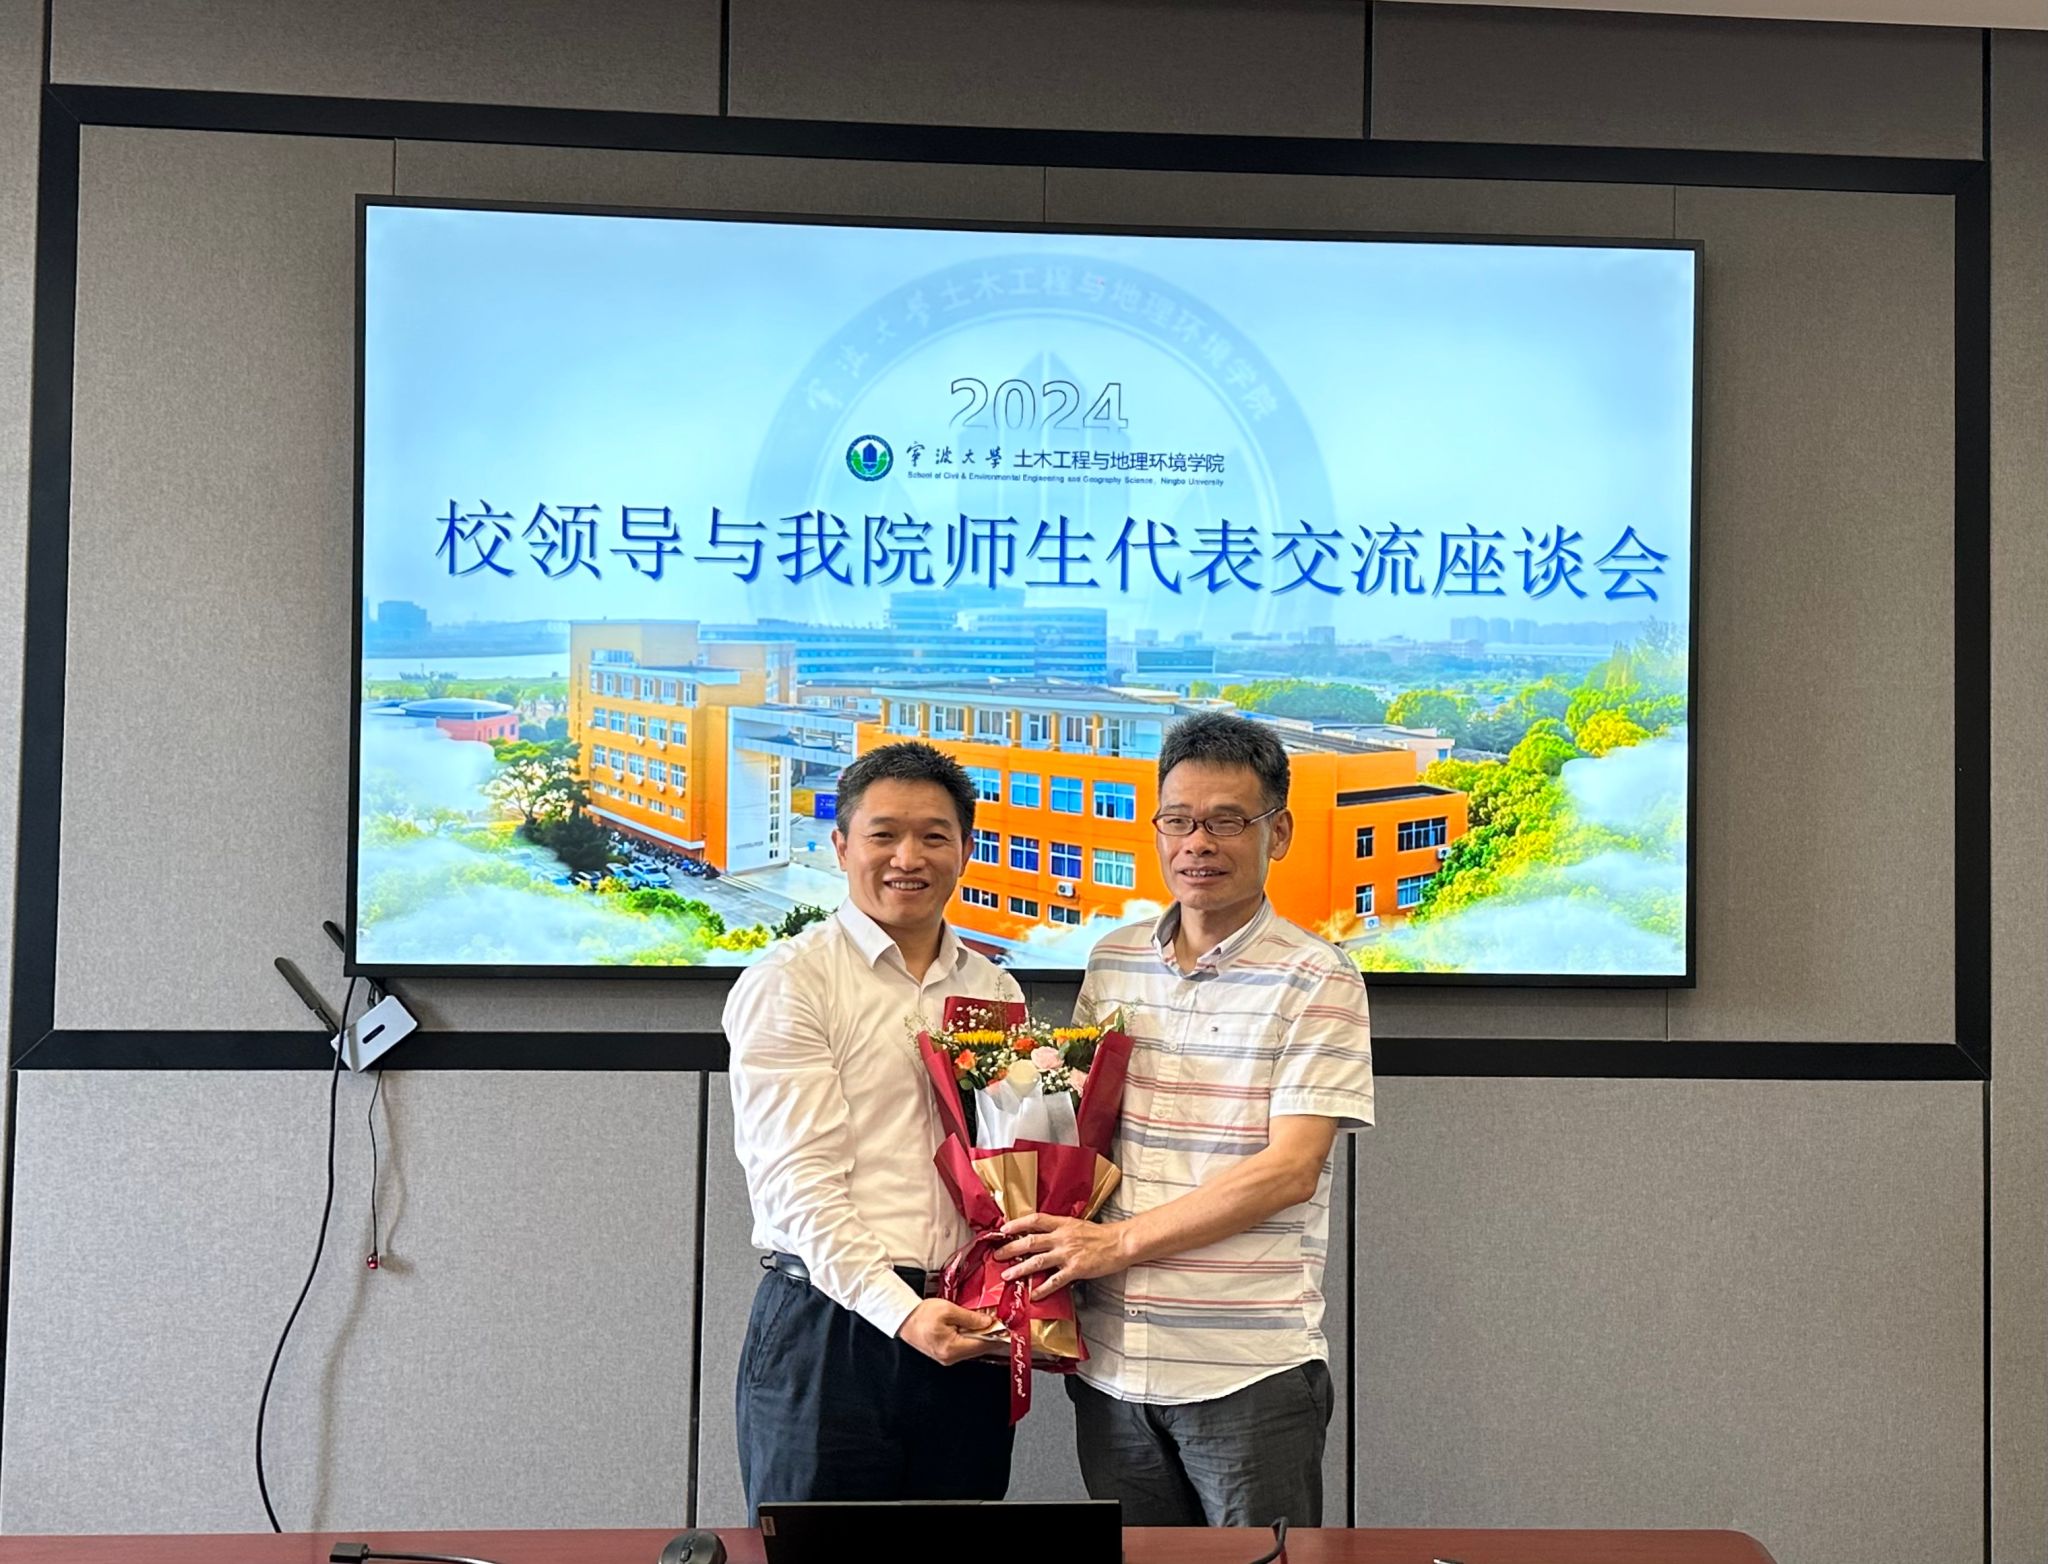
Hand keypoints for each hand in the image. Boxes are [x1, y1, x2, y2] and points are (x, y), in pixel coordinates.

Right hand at [897, 1298, 1005, 1365]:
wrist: (903, 1318)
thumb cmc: (922, 1314)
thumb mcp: (948, 1310)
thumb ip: (970, 1317)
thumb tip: (988, 1322)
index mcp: (952, 1348)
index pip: (982, 1344)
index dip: (997, 1336)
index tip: (1008, 1329)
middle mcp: (950, 1357)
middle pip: (978, 1348)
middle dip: (991, 1336)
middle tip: (1002, 1324)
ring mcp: (947, 1358)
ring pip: (972, 1349)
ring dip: (982, 1337)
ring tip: (990, 1324)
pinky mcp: (944, 1354)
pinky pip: (964, 1347)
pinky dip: (972, 1338)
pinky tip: (975, 1329)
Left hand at [995, 1213, 1129, 1300]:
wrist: (1120, 1243)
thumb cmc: (1100, 1235)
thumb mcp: (1077, 1224)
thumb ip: (1060, 1228)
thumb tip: (1042, 1233)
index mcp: (1062, 1223)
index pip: (1035, 1220)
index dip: (1018, 1224)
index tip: (1003, 1229)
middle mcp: (1062, 1237)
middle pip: (1031, 1241)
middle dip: (1011, 1248)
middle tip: (996, 1255)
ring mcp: (1068, 1254)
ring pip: (1038, 1261)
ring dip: (1020, 1269)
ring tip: (1007, 1275)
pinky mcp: (1075, 1269)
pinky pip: (1055, 1280)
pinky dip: (1043, 1288)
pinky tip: (1034, 1294)